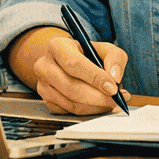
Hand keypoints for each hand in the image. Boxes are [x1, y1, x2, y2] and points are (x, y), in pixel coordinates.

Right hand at [7, 26, 132, 115]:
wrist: (69, 61)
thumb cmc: (87, 54)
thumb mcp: (105, 48)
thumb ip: (115, 57)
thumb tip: (114, 76)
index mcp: (57, 46)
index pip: (75, 64)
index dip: (95, 78)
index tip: (113, 88)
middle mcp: (44, 65)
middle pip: (72, 87)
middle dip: (98, 97)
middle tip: (116, 100)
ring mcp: (42, 85)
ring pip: (71, 103)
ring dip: (95, 106)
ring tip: (112, 102)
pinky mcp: (46, 101)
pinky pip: (69, 112)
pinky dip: (88, 112)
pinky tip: (100, 105)